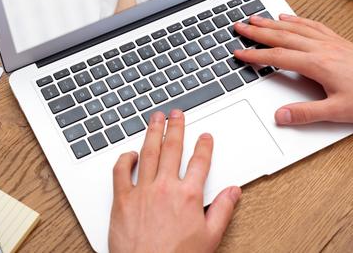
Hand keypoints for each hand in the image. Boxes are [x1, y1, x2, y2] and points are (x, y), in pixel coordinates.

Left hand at [109, 110, 240, 252]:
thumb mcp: (210, 238)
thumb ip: (222, 210)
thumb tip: (232, 192)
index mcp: (189, 196)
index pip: (200, 162)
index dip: (204, 146)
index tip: (205, 137)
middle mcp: (165, 188)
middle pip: (172, 149)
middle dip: (176, 128)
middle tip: (176, 114)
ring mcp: (142, 192)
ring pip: (148, 153)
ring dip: (153, 133)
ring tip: (156, 119)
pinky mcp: (122, 200)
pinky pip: (120, 172)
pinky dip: (125, 159)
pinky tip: (130, 153)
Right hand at [233, 14, 352, 124]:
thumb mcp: (338, 112)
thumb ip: (306, 113)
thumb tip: (281, 116)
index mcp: (318, 64)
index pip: (278, 58)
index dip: (256, 56)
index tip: (239, 53)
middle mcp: (322, 48)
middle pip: (282, 36)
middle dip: (258, 31)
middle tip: (239, 26)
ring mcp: (330, 42)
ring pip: (295, 28)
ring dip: (273, 23)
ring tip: (256, 18)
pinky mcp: (338, 42)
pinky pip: (312, 25)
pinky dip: (296, 20)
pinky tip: (288, 17)